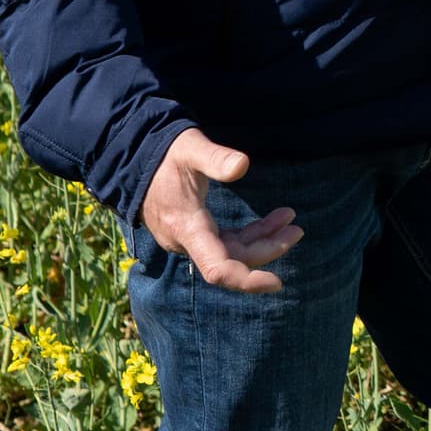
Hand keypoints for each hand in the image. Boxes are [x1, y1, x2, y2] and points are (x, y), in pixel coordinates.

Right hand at [137, 130, 301, 292]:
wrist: (134, 157)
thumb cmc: (164, 152)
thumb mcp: (190, 148)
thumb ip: (215, 158)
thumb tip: (243, 165)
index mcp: (187, 228)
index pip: (218, 269)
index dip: (247, 280)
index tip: (277, 282)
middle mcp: (187, 241)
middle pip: (233, 261)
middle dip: (267, 249)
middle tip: (297, 229)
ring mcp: (190, 238)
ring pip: (232, 251)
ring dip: (262, 240)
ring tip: (291, 221)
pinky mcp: (194, 231)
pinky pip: (226, 242)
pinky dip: (250, 234)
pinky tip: (272, 222)